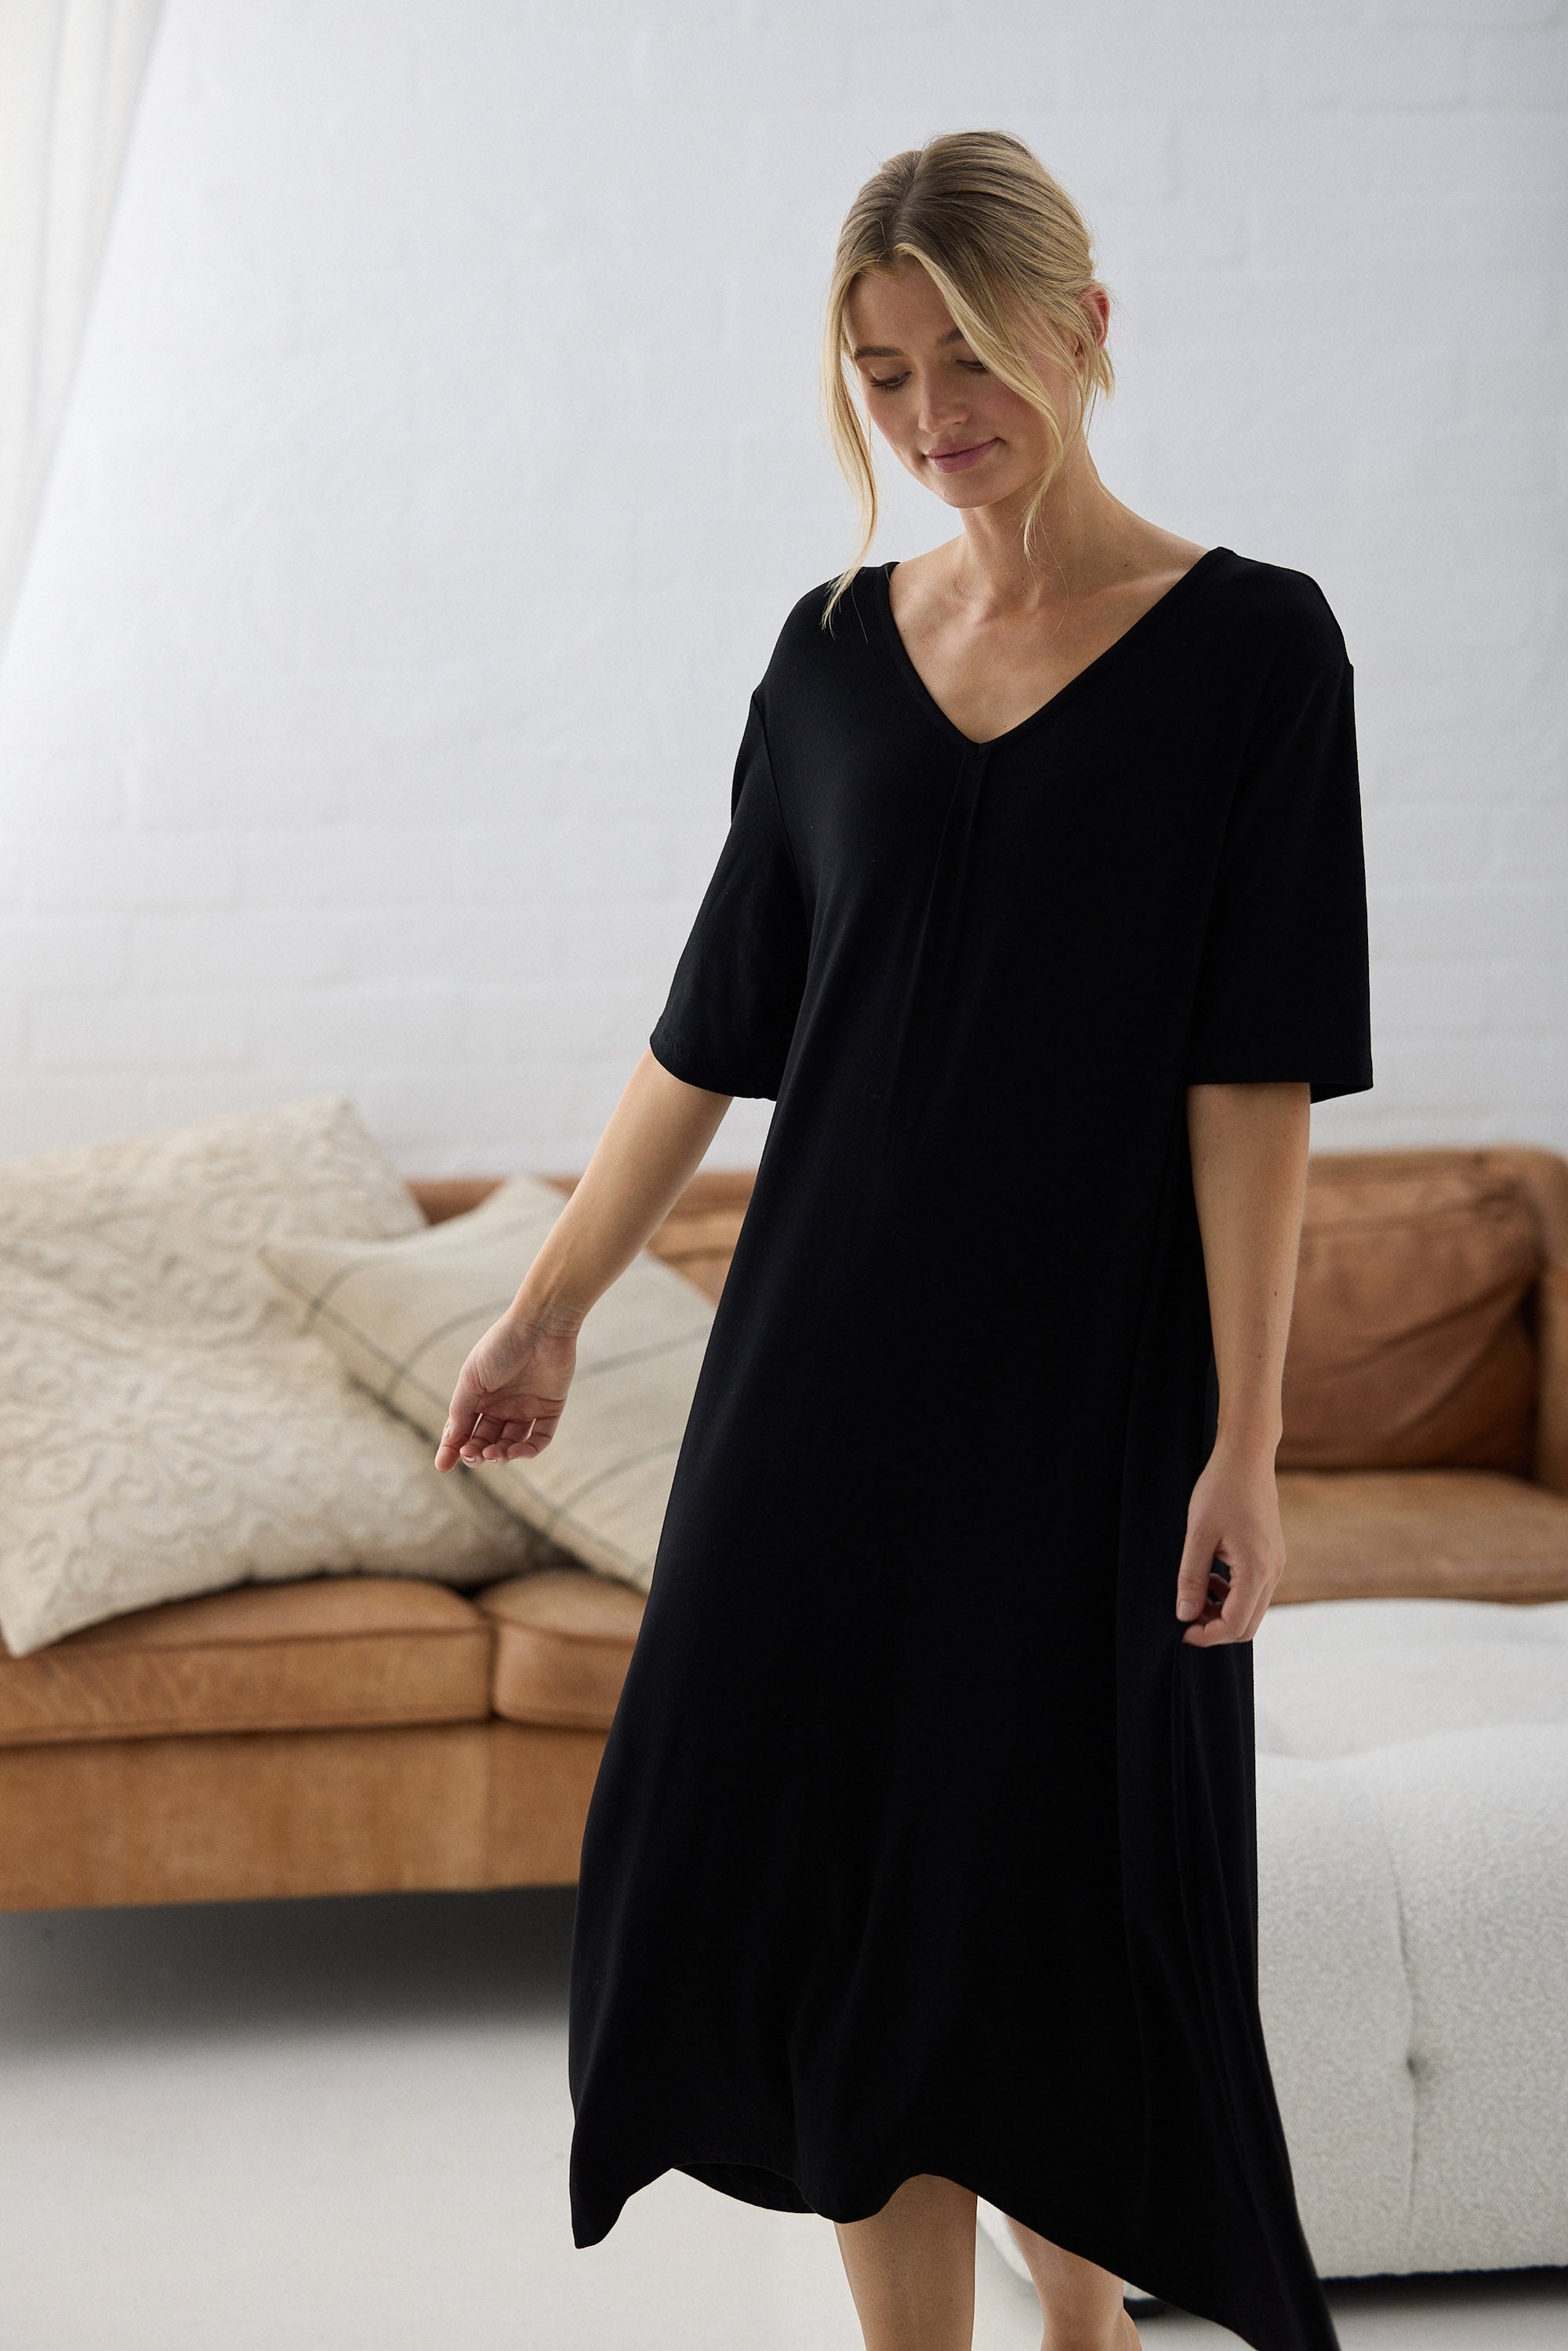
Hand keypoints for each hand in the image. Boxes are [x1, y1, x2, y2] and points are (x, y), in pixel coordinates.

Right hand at [433, 1308, 577, 1471]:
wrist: (540, 1325)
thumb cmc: (500, 1347)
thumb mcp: (471, 1379)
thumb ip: (460, 1411)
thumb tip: (449, 1443)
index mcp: (479, 1397)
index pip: (464, 1430)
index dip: (452, 1449)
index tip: (443, 1466)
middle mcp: (502, 1405)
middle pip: (486, 1441)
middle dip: (476, 1453)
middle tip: (472, 1455)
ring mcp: (526, 1408)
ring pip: (511, 1444)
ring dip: (500, 1455)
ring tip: (493, 1454)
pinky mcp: (550, 1409)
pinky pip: (540, 1439)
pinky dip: (527, 1451)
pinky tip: (515, 1451)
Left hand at [1173, 1438, 1285, 1646]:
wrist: (1247, 1458)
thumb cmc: (1220, 1490)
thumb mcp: (1198, 1534)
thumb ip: (1191, 1578)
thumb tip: (1185, 1614)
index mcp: (1256, 1569)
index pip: (1235, 1625)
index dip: (1206, 1635)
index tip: (1181, 1630)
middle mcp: (1273, 1572)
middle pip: (1248, 1626)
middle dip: (1215, 1629)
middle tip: (1185, 1616)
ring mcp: (1276, 1565)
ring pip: (1252, 1610)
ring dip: (1223, 1612)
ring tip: (1194, 1593)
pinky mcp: (1272, 1557)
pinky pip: (1255, 1591)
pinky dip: (1233, 1595)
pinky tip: (1211, 1578)